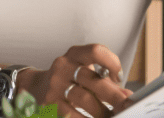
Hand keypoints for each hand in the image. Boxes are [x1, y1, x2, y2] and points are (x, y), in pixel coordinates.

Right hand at [19, 44, 133, 117]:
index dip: (111, 62)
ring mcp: (55, 85)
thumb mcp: (83, 71)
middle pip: (92, 79)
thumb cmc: (68, 79)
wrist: (36, 87)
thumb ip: (104, 80)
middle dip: (112, 95)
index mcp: (74, 54)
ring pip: (83, 99)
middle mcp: (63, 66)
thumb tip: (127, 95)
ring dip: (101, 111)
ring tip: (111, 117)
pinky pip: (71, 114)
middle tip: (125, 105)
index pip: (96, 51)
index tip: (119, 77)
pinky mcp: (49, 103)